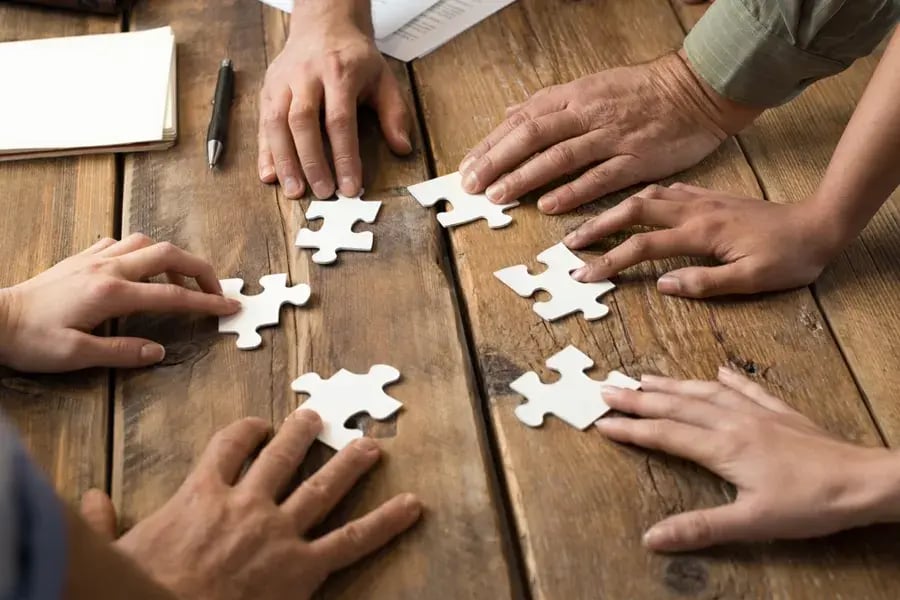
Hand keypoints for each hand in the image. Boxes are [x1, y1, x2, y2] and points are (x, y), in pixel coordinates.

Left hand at [0, 234, 238, 371]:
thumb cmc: (30, 339)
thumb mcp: (77, 355)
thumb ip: (122, 351)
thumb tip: (157, 352)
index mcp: (111, 293)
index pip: (172, 295)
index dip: (206, 302)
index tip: (229, 306)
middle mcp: (107, 268)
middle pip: (168, 255)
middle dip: (200, 270)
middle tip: (216, 289)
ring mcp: (94, 258)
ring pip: (146, 242)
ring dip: (172, 257)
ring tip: (181, 280)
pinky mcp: (82, 258)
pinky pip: (121, 243)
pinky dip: (141, 252)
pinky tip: (140, 269)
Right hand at [80, 412, 421, 599]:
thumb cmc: (140, 588)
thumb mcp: (116, 551)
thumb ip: (103, 520)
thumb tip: (87, 499)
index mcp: (202, 494)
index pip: (228, 446)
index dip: (243, 431)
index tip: (254, 425)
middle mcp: (247, 503)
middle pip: (280, 456)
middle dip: (301, 433)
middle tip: (318, 416)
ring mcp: (279, 533)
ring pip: (322, 486)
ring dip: (349, 463)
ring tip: (370, 445)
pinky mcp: (303, 567)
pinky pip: (353, 540)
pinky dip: (386, 521)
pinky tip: (412, 506)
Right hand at [258, 3, 411, 199]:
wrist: (323, 24)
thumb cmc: (354, 57)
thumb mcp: (383, 78)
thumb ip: (394, 113)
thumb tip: (402, 148)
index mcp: (339, 72)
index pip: (340, 120)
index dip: (344, 156)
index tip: (350, 186)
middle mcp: (306, 76)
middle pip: (303, 122)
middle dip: (312, 161)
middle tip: (322, 192)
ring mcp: (283, 82)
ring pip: (276, 123)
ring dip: (284, 161)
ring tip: (294, 190)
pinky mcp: (268, 89)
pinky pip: (262, 123)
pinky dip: (264, 152)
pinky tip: (269, 175)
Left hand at [458, 52, 759, 213]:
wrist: (696, 91)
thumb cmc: (642, 91)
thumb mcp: (591, 86)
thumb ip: (551, 103)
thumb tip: (512, 114)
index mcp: (575, 96)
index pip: (523, 120)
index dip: (492, 144)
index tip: (468, 166)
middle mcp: (588, 114)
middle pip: (532, 136)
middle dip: (497, 161)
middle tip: (473, 185)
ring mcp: (612, 137)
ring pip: (560, 156)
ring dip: (525, 177)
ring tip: (499, 196)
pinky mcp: (637, 159)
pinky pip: (600, 177)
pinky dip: (573, 191)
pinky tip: (549, 205)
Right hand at [564, 183, 845, 297]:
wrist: (820, 224)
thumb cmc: (789, 258)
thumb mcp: (751, 280)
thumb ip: (705, 283)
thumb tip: (662, 285)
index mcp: (701, 233)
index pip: (643, 247)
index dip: (610, 261)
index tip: (583, 274)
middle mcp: (695, 210)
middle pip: (634, 211)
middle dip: (598, 226)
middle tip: (571, 243)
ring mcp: (702, 200)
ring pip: (647, 195)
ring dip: (616, 209)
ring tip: (593, 223)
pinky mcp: (711, 197)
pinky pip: (668, 190)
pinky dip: (644, 196)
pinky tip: (637, 204)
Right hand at [596, 368, 896, 551]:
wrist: (864, 481)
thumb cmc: (808, 504)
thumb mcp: (751, 523)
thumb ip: (700, 528)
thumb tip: (651, 538)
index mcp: (722, 446)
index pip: (665, 435)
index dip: (632, 429)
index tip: (602, 422)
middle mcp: (733, 422)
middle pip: (677, 407)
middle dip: (640, 399)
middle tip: (608, 389)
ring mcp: (758, 413)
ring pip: (705, 393)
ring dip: (672, 385)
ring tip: (645, 377)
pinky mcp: (780, 413)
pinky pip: (747, 389)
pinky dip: (729, 379)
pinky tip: (718, 372)